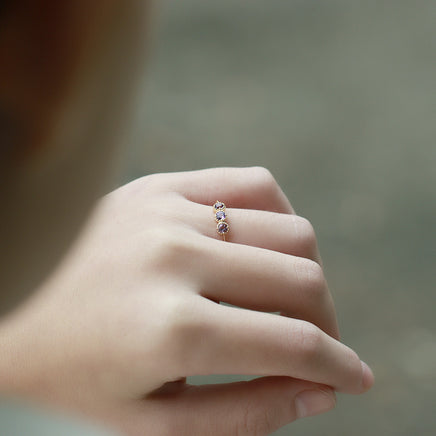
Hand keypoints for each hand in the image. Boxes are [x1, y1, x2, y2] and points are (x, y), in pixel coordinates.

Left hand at [0, 167, 373, 435]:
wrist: (4, 312)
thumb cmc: (71, 379)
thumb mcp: (153, 425)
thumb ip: (246, 413)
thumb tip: (318, 391)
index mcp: (171, 329)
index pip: (292, 343)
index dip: (337, 366)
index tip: (355, 377)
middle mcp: (175, 258)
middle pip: (302, 279)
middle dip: (326, 321)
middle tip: (314, 343)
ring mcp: (168, 211)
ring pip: (288, 228)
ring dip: (305, 272)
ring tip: (284, 299)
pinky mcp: (160, 186)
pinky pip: (251, 183)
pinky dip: (277, 215)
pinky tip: (262, 245)